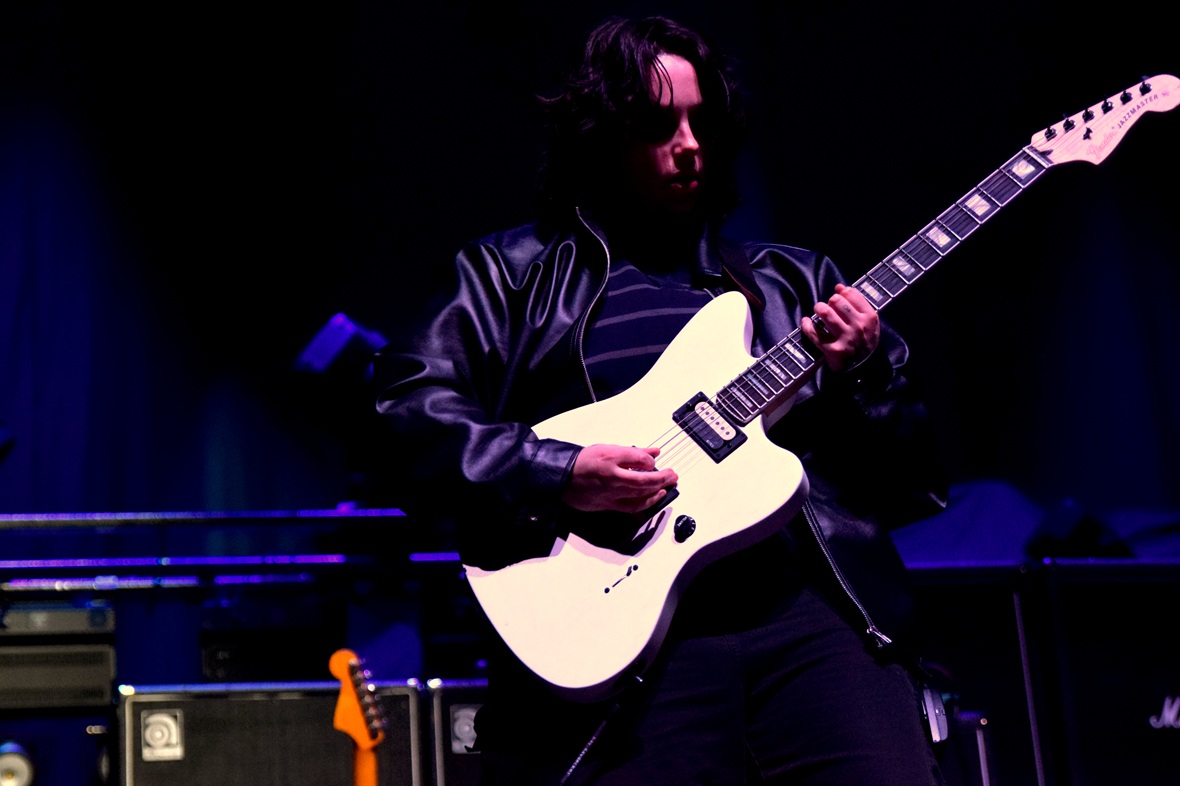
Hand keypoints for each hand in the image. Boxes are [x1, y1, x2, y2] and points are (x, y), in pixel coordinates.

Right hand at [561, 444, 677, 513]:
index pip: (640, 460)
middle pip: (644, 481)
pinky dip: (646, 503)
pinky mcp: (608, 506)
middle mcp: (612, 478)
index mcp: (611, 460)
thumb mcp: (608, 449)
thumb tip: (653, 453)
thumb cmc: (583, 463)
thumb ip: (633, 452)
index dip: (652, 462)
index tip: (656, 462)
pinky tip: (654, 497)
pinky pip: (632, 507)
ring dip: (657, 491)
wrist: (562, 479)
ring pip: (640, 496)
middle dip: (663, 478)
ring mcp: (611, 494)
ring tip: (667, 486)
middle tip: (673, 475)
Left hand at [800, 283, 879, 371]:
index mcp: (869, 318)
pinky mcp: (832, 350)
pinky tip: (806, 322)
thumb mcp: (869, 322)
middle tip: (827, 307)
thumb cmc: (864, 341)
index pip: (851, 294)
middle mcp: (858, 327)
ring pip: (825, 313)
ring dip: (818, 308)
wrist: (865, 368)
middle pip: (836, 301)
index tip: (838, 297)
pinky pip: (814, 332)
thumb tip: (839, 286)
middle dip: (829, 301)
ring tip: (818, 310)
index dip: (841, 292)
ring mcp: (845, 339)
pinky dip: (806, 325)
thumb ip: (857, 304)